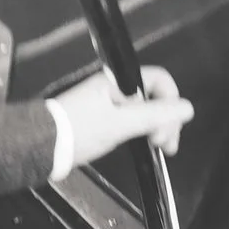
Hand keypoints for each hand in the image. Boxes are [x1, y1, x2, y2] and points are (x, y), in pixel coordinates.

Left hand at [52, 65, 193, 163]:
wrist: (42, 147)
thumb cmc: (79, 132)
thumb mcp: (120, 124)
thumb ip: (155, 116)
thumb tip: (187, 107)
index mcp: (117, 81)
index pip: (159, 80)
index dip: (170, 101)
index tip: (169, 126)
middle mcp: (115, 88)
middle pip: (154, 97)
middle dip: (166, 119)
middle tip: (165, 145)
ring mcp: (110, 103)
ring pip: (146, 111)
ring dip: (157, 128)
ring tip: (160, 149)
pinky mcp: (105, 118)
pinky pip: (134, 120)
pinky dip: (144, 132)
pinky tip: (146, 145)